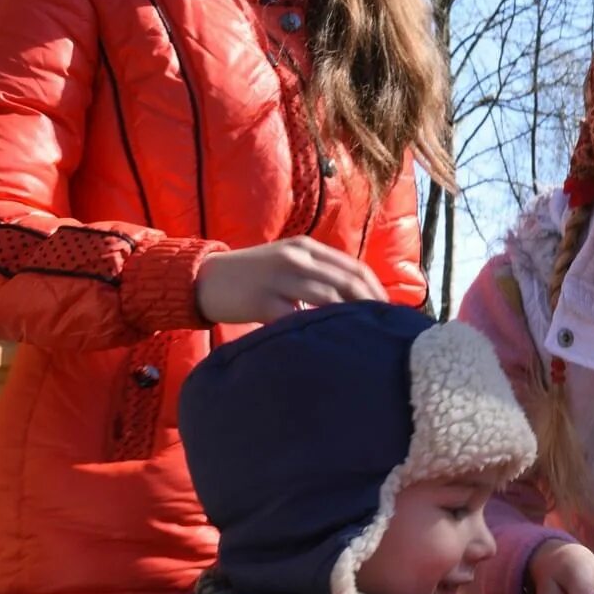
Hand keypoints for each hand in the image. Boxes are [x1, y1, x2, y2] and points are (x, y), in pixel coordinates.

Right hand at [194, 238, 388, 323]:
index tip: (389, 313)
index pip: (354, 268)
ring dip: (349, 318)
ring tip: (365, 339)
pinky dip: (315, 329)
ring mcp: (279, 277)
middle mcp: (296, 258)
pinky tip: (327, 345)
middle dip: (371, 306)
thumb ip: (316, 275)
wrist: (204, 279)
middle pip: (347, 282)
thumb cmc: (251, 277)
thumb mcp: (286, 264)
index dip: (376, 291)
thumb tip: (353, 300)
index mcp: (306, 248)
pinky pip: (296, 316)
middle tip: (385, 330)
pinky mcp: (262, 300)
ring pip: (328, 297)